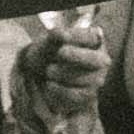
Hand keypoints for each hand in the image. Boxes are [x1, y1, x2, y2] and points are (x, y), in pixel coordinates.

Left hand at [15, 10, 117, 133]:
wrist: (34, 81)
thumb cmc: (42, 57)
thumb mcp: (42, 46)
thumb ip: (51, 39)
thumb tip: (58, 34)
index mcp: (91, 41)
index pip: (92, 37)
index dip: (76, 37)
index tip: (57, 37)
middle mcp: (99, 60)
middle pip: (98, 61)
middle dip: (76, 58)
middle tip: (57, 56)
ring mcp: (95, 81)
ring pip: (91, 82)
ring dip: (67, 77)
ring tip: (50, 74)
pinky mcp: (88, 99)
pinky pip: (82, 98)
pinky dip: (64, 93)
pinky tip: (51, 88)